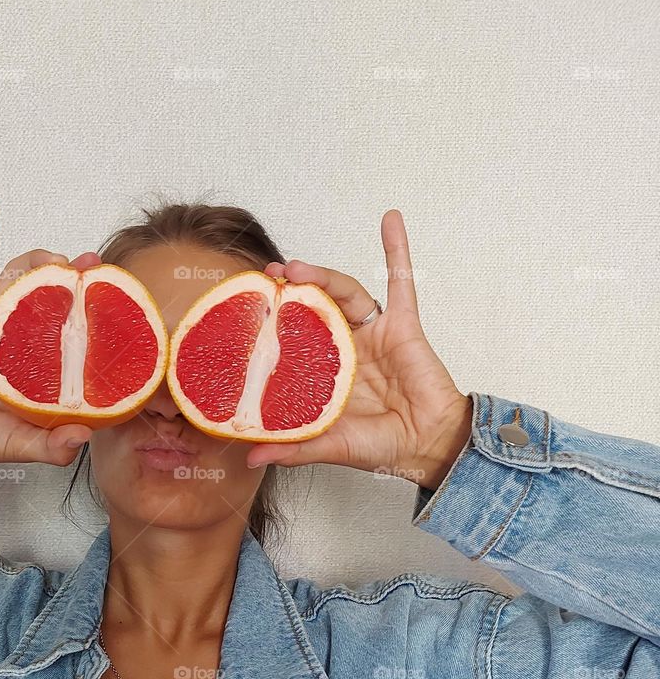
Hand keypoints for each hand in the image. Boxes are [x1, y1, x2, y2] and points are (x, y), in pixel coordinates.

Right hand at [0, 198, 102, 483]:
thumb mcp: (24, 445)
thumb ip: (53, 447)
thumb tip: (84, 437)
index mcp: (41, 366)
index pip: (75, 334)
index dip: (96, 318)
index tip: (119, 304)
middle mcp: (21, 338)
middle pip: (53, 295)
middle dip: (76, 279)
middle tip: (95, 268)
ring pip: (20, 277)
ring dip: (40, 259)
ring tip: (58, 258)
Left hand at [244, 210, 472, 491]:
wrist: (428, 445)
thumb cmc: (382, 447)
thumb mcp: (330, 446)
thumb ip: (294, 448)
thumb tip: (250, 458)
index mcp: (324, 372)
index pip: (294, 338)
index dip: (274, 322)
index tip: (250, 307)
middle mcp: (346, 348)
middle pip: (316, 307)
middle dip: (294, 289)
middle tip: (270, 277)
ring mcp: (374, 333)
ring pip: (346, 293)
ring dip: (324, 275)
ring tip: (299, 267)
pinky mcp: (404, 325)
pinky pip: (401, 283)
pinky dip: (397, 250)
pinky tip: (390, 220)